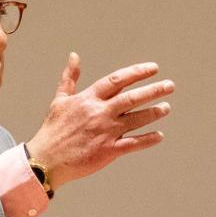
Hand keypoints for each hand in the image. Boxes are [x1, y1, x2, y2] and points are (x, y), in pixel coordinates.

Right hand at [23, 53, 172, 190]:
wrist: (45, 160)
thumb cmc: (52, 130)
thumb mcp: (60, 100)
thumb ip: (70, 78)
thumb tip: (74, 55)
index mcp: (88, 99)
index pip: (117, 80)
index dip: (137, 73)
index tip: (153, 69)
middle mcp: (99, 113)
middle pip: (131, 98)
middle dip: (153, 90)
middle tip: (170, 85)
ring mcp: (105, 132)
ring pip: (136, 119)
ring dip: (154, 112)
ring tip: (166, 107)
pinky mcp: (107, 151)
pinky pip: (133, 144)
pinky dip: (147, 140)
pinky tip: (159, 136)